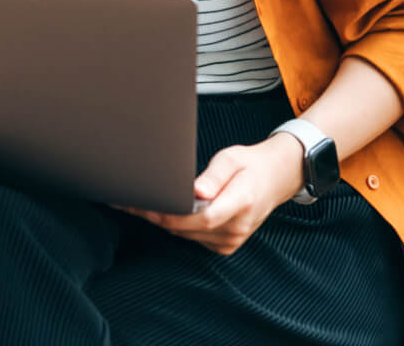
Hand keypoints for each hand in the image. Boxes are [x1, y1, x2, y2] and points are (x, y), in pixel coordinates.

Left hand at [124, 135, 303, 254]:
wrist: (274, 180)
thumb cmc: (249, 165)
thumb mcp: (232, 158)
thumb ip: (214, 176)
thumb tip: (197, 192)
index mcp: (241, 202)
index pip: (202, 216)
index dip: (172, 214)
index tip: (147, 204)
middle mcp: (237, 226)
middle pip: (188, 228)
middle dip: (157, 216)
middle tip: (129, 200)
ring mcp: (232, 240)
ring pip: (187, 235)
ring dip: (163, 222)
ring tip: (138, 204)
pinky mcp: (226, 245)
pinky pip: (193, 238)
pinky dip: (176, 226)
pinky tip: (161, 212)